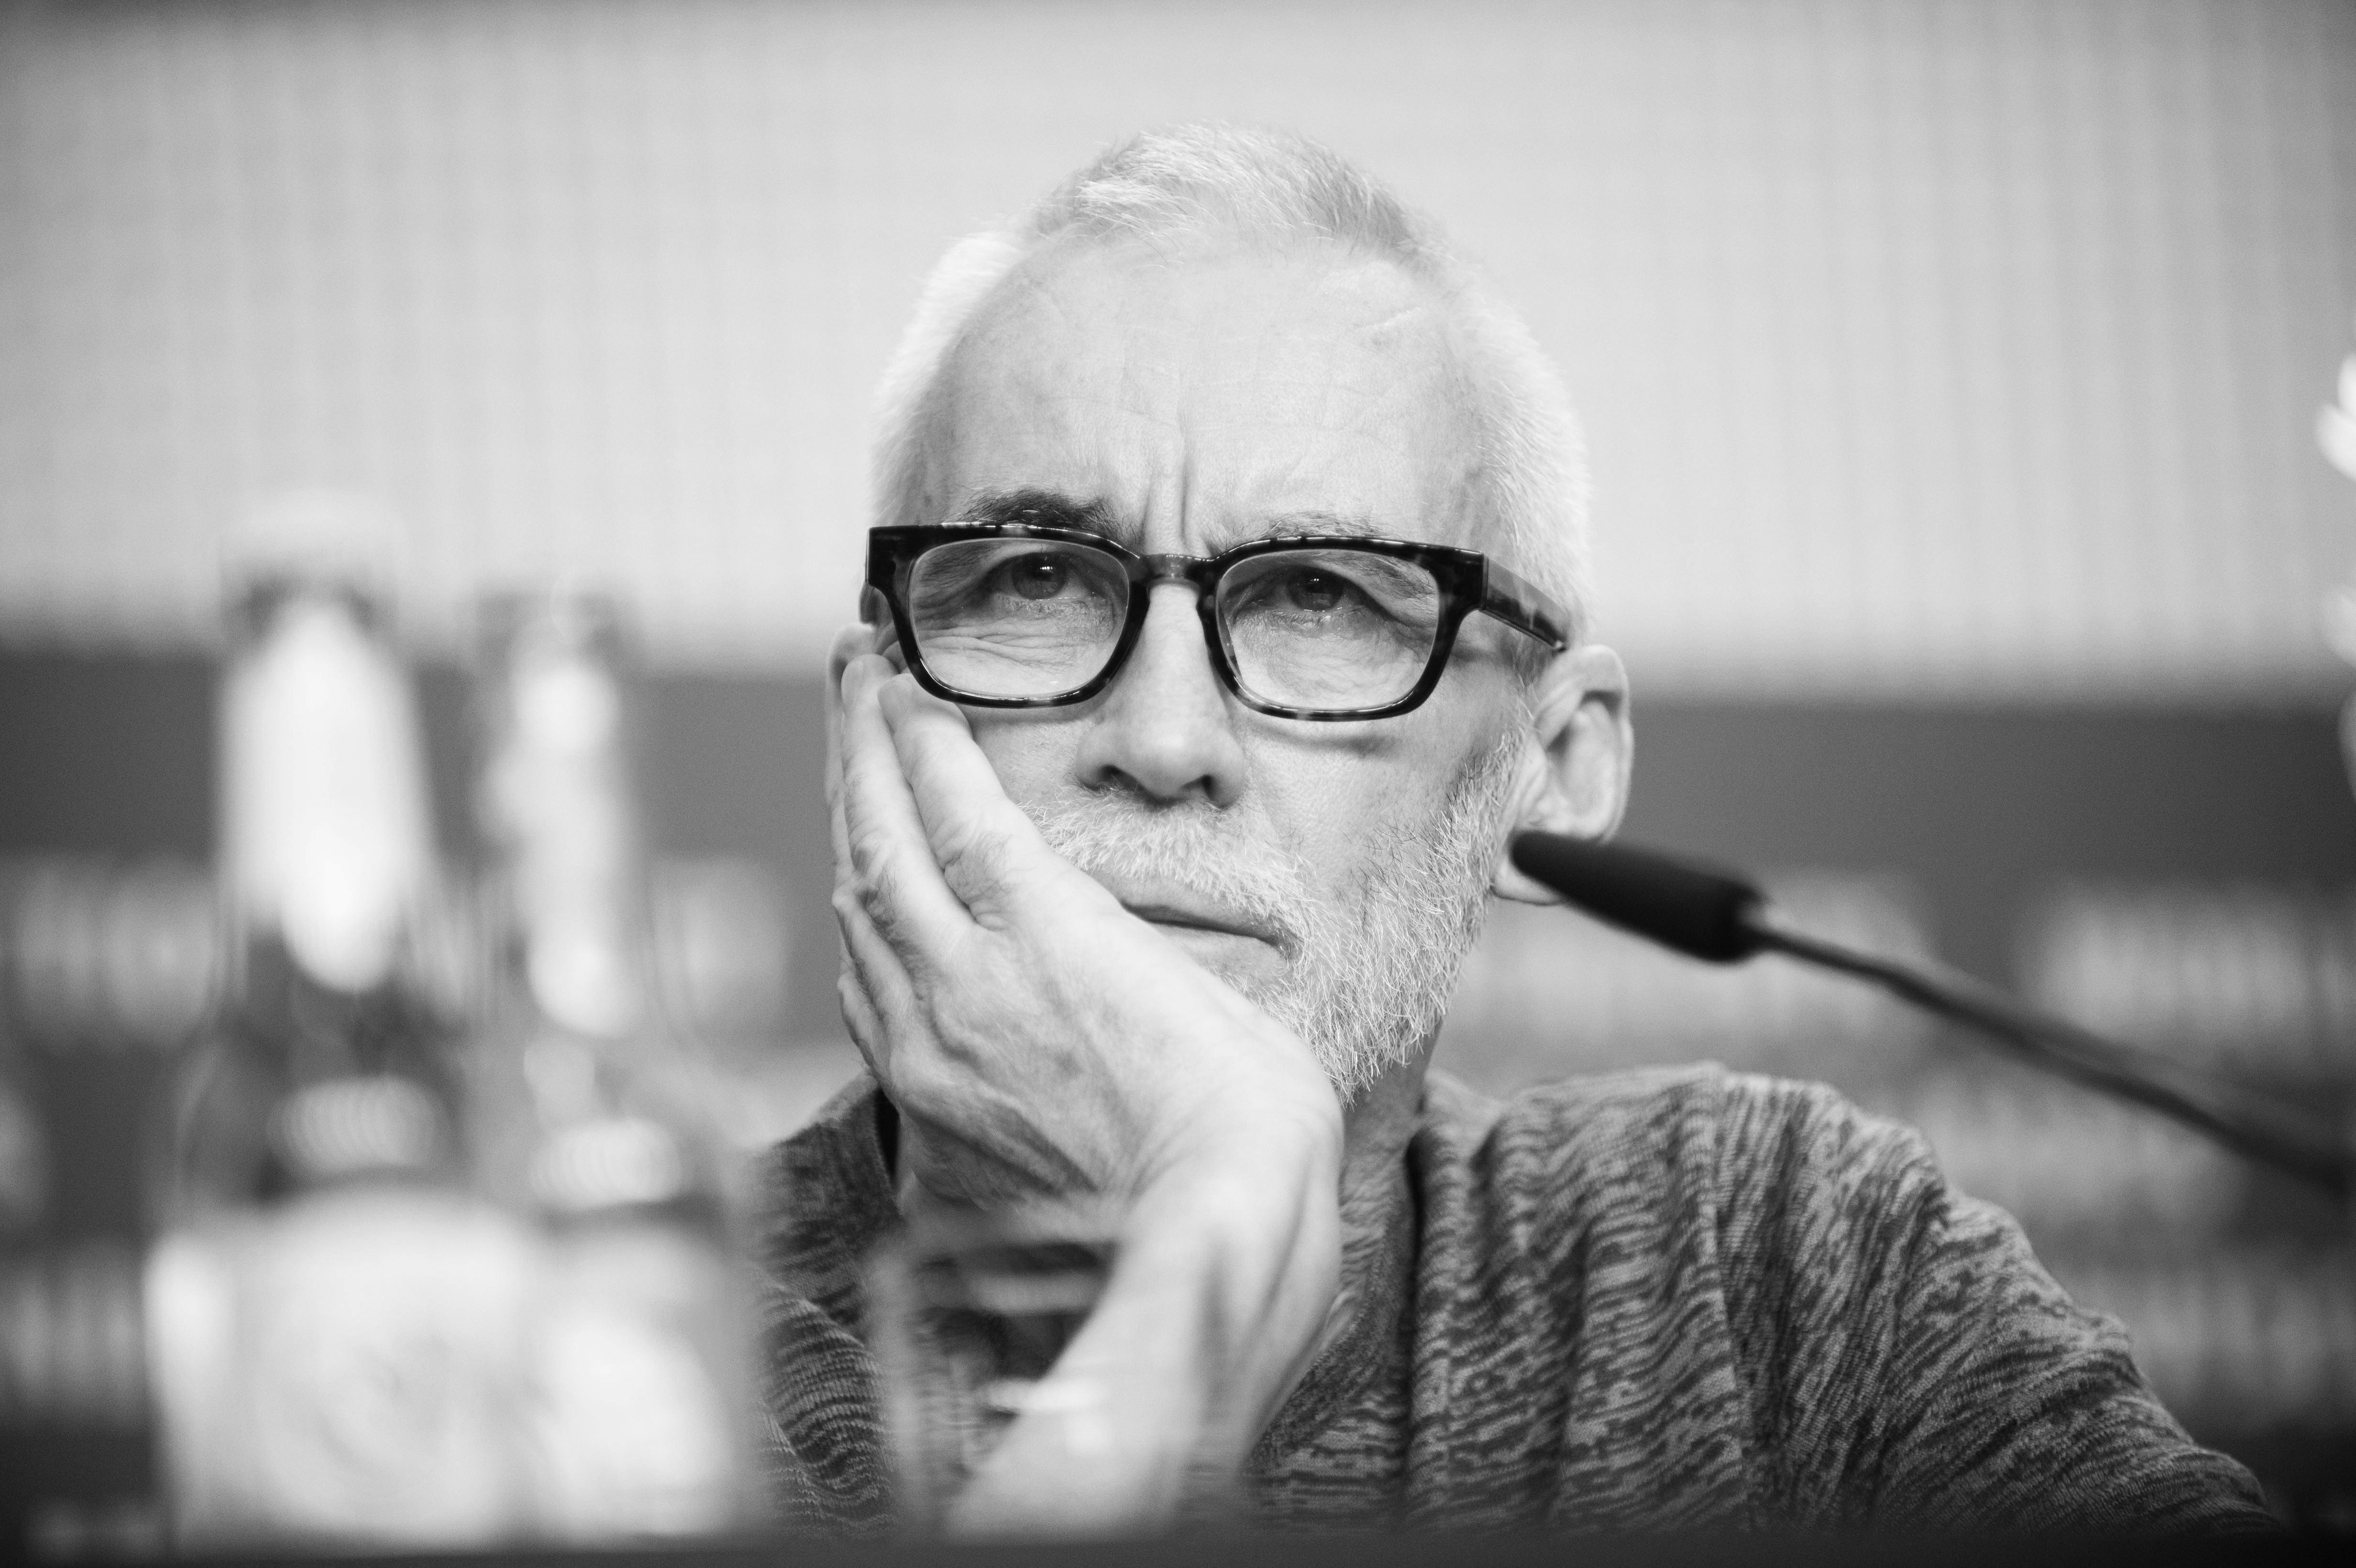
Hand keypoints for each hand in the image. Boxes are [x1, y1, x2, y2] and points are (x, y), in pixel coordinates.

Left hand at [826, 639, 1343, 1532]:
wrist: (1212, 1247)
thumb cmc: (1248, 1121)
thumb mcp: (1203, 991)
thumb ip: (1118, 945)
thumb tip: (1082, 934)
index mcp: (1045, 930)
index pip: (953, 802)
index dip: (918, 730)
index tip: (899, 672)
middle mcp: (967, 982)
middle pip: (882, 840)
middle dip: (860, 746)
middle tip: (850, 670)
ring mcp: (936, 1051)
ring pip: (861, 915)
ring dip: (850, 831)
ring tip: (852, 771)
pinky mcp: (931, 1112)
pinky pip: (867, 998)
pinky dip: (859, 931)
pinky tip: (862, 905)